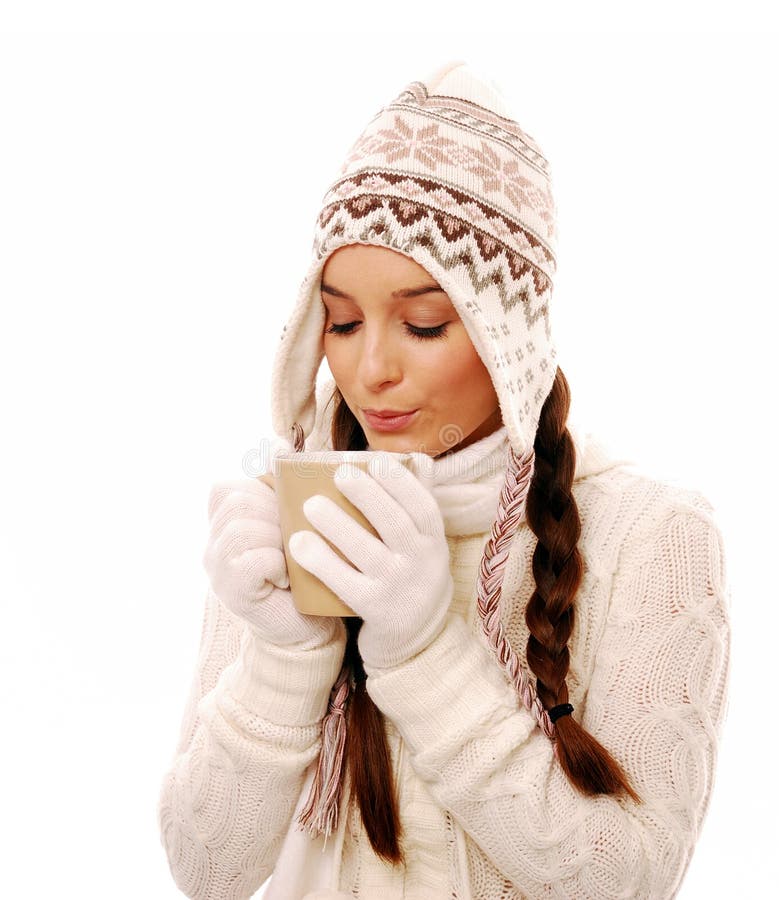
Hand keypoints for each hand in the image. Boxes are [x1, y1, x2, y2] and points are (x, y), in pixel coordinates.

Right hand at [202, 478, 344, 648]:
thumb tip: (279, 446)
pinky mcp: (232, 591)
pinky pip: (253, 558)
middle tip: (294, 538)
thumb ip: (283, 490)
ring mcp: (217, 569)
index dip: (258, 488)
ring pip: (242, 528)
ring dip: (277, 538)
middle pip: (237, 501)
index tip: (282, 506)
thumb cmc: (306, 571)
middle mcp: (213, 544)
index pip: (225, 488)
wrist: (308, 629)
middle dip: (274, 513)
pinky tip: (288, 577)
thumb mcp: (294, 525)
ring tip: (292, 557)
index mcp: (224, 524)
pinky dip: (278, 563)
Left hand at [287, 454, 453, 669]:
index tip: (375, 463)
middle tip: (338, 474)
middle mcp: (421, 563)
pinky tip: (299, 543)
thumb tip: (412, 458)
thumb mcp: (426, 543)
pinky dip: (321, 562)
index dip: (401, 483)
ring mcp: (398, 588)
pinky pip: (345, 583)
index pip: (422, 506)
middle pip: (394, 524)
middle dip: (367, 495)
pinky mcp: (375, 610)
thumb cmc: (411, 573)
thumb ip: (418, 504)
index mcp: (433, 540)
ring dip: (338, 525)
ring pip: (367, 551)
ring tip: (311, 505)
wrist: (417, 638)